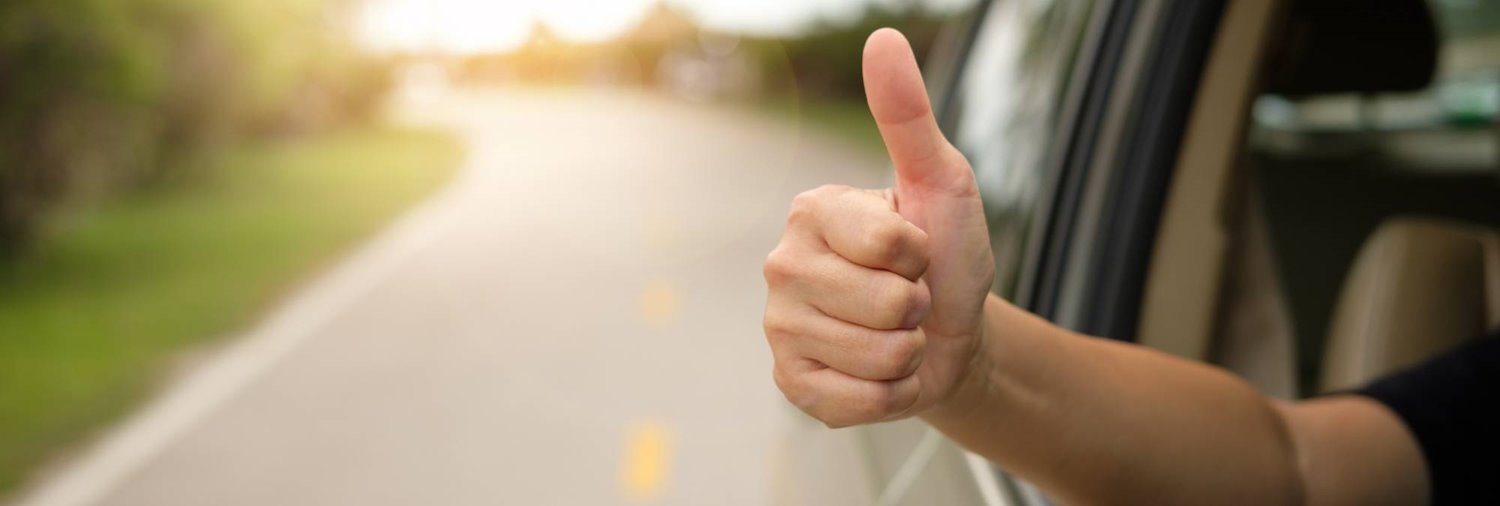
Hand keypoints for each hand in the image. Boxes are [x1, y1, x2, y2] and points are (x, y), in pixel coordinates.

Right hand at [763, 28, 994, 426]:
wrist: (952, 334)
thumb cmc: (946, 254)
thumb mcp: (940, 182)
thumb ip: (908, 115)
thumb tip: (884, 39)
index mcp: (811, 212)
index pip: (888, 244)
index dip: (922, 254)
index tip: (916, 250)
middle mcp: (781, 266)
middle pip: (884, 305)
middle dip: (918, 309)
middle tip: (909, 299)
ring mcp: (780, 328)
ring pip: (874, 356)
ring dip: (907, 353)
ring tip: (897, 334)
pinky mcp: (791, 383)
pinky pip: (855, 402)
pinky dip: (888, 395)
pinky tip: (880, 372)